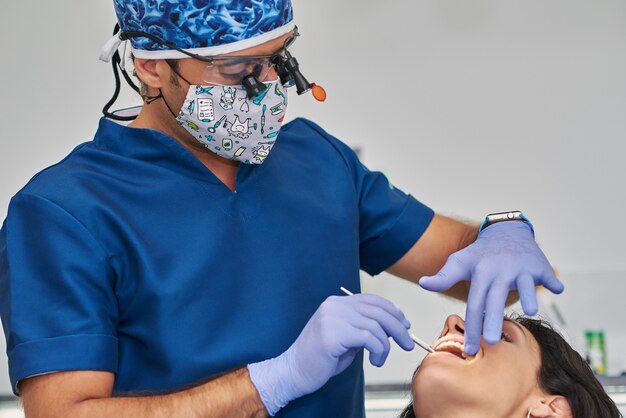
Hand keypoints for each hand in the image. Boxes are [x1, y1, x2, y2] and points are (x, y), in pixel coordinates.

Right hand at [247, 293, 414, 414]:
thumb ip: (362, 327)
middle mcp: (334, 306)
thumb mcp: (345, 337)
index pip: (372, 300)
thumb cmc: (320, 359)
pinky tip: (375, 361)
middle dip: (398, 328)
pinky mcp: (333, 334)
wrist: (294, 372)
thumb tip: (392, 326)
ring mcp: (332, 318)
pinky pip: (369, 338)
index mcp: (336, 303)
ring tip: (380, 359)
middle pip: (378, 311)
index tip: (405, 324)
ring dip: (386, 346)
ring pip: (376, 325)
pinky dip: (379, 351)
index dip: (392, 310)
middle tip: (408, 344)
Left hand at [419, 221, 563, 355]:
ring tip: (531, 311)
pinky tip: (557, 289)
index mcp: (480, 273)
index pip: (474, 303)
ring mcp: (520, 267)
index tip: (468, 349)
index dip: (471, 326)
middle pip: (495, 298)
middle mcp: (500, 270)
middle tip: (492, 342)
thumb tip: (422, 284)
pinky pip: (546, 274)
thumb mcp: (460, 262)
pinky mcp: (538, 265)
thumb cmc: (481, 254)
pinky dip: (553, 281)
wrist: (506, 231)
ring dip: (529, 295)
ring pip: (524, 283)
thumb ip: (443, 277)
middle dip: (494, 319)